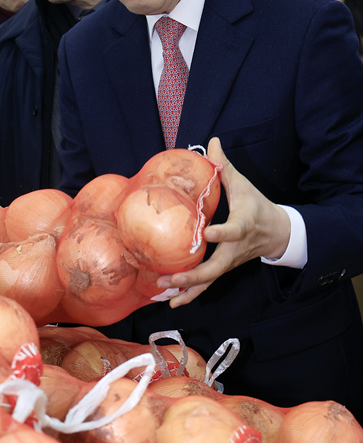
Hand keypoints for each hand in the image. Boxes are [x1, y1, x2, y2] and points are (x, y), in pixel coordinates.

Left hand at [157, 137, 290, 307]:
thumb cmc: (256, 206)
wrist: (277, 232)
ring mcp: (228, 263)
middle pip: (215, 267)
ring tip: (166, 295)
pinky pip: (206, 285)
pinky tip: (170, 300)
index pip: (233, 231)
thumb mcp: (243, 185)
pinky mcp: (222, 269)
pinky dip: (189, 293)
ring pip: (208, 281)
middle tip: (171, 277)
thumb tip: (212, 141)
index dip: (222, 233)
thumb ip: (225, 167)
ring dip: (187, 290)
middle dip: (193, 275)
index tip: (208, 232)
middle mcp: (234, 249)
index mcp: (241, 226)